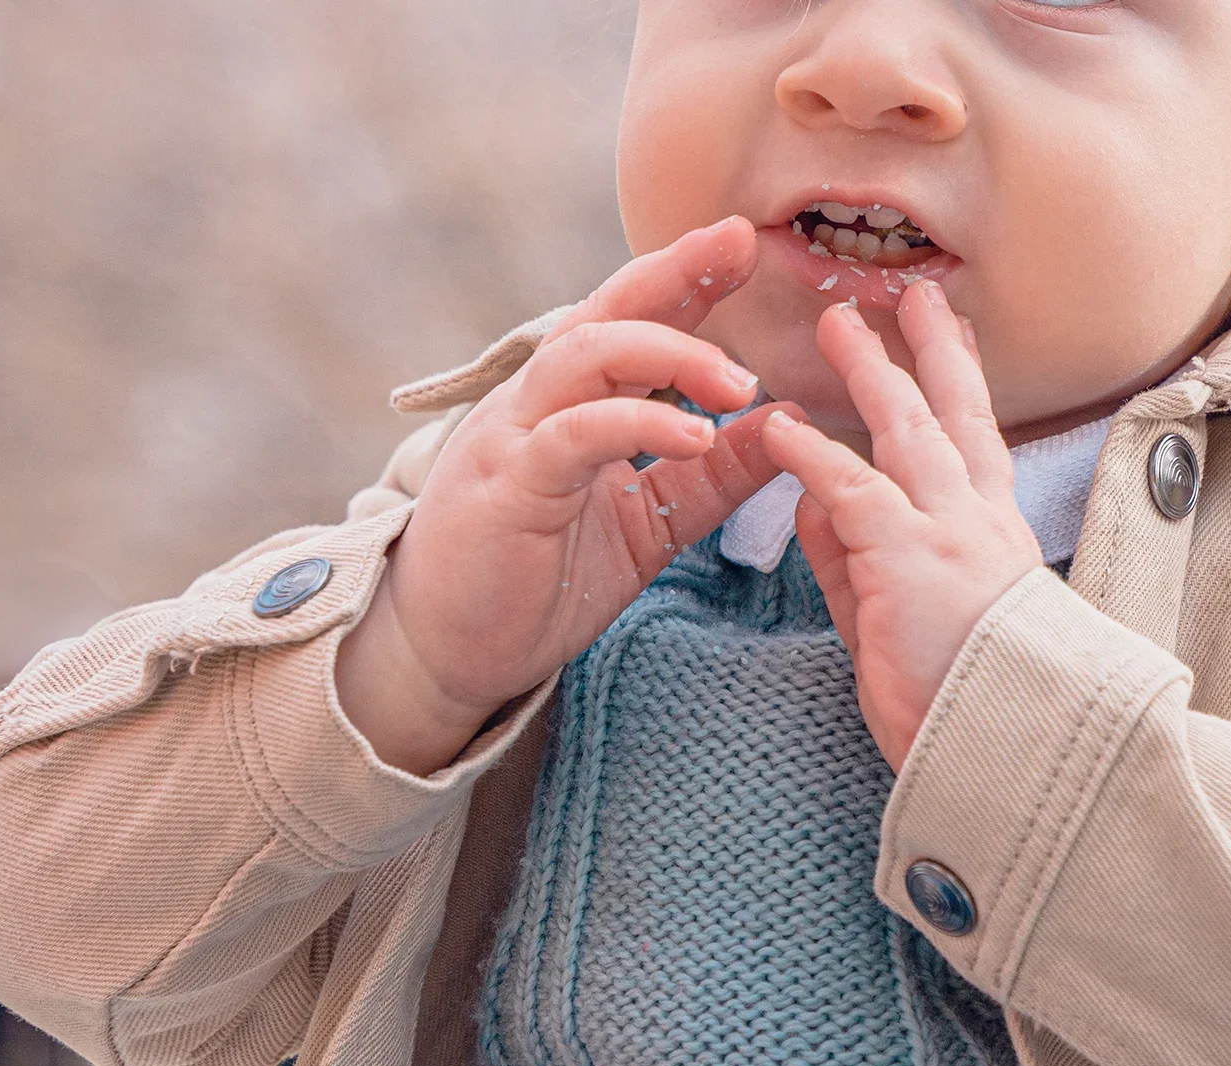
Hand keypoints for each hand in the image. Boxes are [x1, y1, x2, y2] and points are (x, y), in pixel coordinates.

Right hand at [336, 217, 802, 774]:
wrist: (445, 654)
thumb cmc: (535, 583)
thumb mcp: (646, 524)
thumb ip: (709, 477)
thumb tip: (785, 426)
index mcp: (568, 404)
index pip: (630, 320)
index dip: (684, 277)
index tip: (744, 246)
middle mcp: (537, 403)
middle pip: (606, 311)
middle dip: (674, 272)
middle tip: (744, 248)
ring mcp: (516, 438)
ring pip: (588, 356)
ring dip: (670, 354)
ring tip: (740, 382)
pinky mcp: (509, 486)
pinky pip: (575, 435)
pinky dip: (638, 423)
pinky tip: (694, 434)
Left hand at [762, 285, 1044, 771]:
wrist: (1007, 756)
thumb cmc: (964, 709)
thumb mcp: (902, 623)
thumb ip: (857, 561)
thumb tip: (813, 503)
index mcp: (992, 541)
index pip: (978, 447)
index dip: (961, 388)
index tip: (950, 340)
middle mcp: (980, 525)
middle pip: (958, 416)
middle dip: (932, 350)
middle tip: (914, 296)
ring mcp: (949, 535)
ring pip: (910, 432)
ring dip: (873, 372)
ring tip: (840, 324)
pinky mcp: (909, 558)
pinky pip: (852, 489)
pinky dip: (811, 454)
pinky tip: (780, 428)